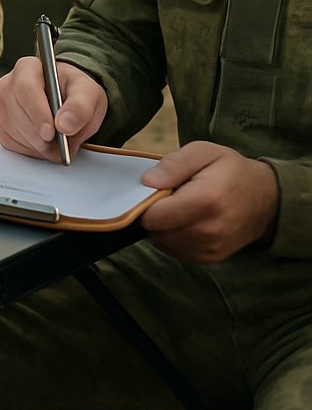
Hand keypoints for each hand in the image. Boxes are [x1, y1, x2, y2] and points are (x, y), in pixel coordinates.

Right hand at [0, 56, 106, 162]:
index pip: (25, 89)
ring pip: (15, 133)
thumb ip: (81, 107)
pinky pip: (12, 145)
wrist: (68, 99)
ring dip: (39, 145)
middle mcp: (8, 84)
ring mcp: (0, 106)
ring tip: (58, 142)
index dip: (37, 113)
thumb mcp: (88, 94)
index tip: (51, 133)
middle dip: (41, 136)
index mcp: (28, 68)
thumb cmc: (75, 91)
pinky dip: (32, 150)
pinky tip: (44, 142)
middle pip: (18, 115)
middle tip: (61, 145)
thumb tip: (65, 125)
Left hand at [140, 141, 278, 263]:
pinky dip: (172, 235)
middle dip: (154, 212)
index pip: (154, 216)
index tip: (154, 188)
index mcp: (206, 200)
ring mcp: (211, 248)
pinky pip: (174, 250)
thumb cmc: (230, 170)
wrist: (265, 198)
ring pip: (163, 242)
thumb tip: (147, 182)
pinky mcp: (210, 258)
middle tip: (170, 194)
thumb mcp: (203, 151)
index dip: (145, 201)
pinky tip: (185, 219)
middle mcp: (210, 230)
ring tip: (180, 206)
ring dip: (162, 225)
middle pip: (156, 230)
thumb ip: (173, 164)